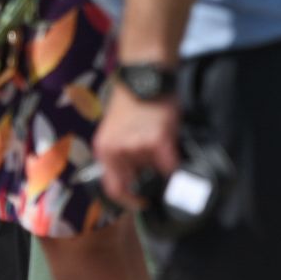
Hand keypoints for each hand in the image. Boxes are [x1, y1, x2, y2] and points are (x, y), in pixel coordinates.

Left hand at [93, 87, 181, 210]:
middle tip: (156, 173)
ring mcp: (138, 146)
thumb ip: (122, 156)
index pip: (114, 189)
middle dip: (149, 182)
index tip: (142, 204)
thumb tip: (137, 182)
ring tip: (161, 146)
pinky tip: (175, 151)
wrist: (144, 75)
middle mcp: (118, 151)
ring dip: (162, 166)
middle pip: (138, 184)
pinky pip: (172, 166)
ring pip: (158, 174)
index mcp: (104, 150)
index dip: (129, 201)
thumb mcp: (116, 131)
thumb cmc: (132, 102)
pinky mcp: (159, 140)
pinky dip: (176, 164)